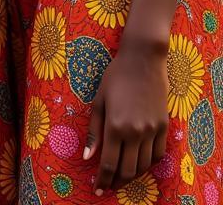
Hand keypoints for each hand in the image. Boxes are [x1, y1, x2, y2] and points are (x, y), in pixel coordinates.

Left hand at [84, 41, 168, 192]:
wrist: (142, 62)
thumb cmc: (114, 77)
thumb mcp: (98, 101)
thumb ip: (94, 131)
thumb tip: (87, 157)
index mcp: (115, 126)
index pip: (109, 163)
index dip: (102, 179)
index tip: (96, 188)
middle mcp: (135, 132)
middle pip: (127, 170)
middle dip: (116, 182)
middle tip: (108, 186)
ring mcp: (152, 131)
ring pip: (144, 166)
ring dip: (132, 176)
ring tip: (121, 178)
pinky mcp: (163, 128)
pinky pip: (157, 155)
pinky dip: (148, 164)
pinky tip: (139, 164)